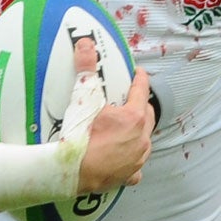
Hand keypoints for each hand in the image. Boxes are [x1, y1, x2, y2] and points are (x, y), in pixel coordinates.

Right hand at [69, 36, 154, 192]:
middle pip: (148, 116)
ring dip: (139, 131)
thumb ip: (86, 71)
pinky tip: (123, 157)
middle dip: (142, 105)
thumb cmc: (79, 138)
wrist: (72, 172)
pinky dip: (131, 159)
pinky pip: (136, 166)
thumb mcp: (82, 100)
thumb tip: (86, 45)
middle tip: (131, 100)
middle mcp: (142, 138)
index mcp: (134, 118)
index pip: (142, 91)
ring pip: (145, 140)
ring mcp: (138, 158)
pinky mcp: (130, 175)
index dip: (140, 80)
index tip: (139, 73)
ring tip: (126, 127)